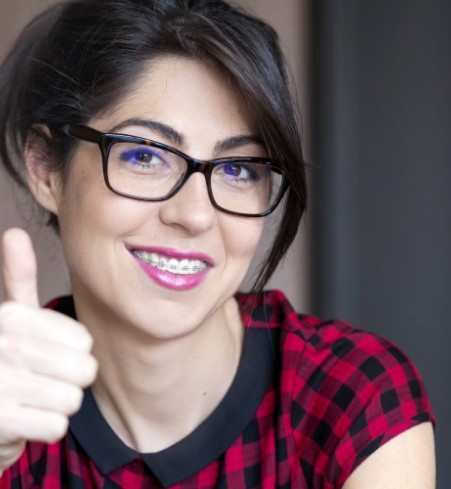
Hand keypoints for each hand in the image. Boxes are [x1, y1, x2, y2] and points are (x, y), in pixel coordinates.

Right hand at [0, 228, 97, 472]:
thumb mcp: (11, 316)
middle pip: (84, 370)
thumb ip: (18, 277)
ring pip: (72, 400)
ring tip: (32, 398)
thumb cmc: (5, 359)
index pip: (84, 341)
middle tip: (41, 379)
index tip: (46, 353)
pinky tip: (26, 419)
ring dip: (58, 405)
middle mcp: (3, 347)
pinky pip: (57, 426)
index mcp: (11, 318)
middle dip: (70, 380)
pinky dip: (47, 427)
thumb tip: (14, 232)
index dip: (74, 352)